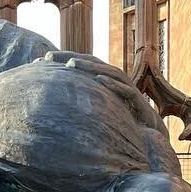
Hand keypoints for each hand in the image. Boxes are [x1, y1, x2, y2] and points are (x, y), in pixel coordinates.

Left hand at [39, 51, 162, 128]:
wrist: (149, 134)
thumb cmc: (122, 122)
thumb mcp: (98, 113)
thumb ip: (82, 107)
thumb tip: (57, 109)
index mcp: (103, 80)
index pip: (81, 65)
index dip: (62, 61)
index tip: (41, 60)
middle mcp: (113, 79)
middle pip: (90, 63)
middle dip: (70, 58)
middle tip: (50, 57)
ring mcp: (125, 87)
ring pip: (105, 72)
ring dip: (88, 67)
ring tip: (71, 65)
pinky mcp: (136, 99)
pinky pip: (124, 89)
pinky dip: (111, 84)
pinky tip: (98, 80)